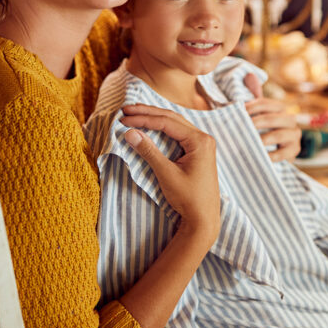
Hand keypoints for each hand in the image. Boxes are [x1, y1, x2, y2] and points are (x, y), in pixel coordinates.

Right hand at [121, 104, 219, 240]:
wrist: (204, 218)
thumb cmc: (188, 198)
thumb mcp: (166, 174)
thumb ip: (149, 151)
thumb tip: (129, 132)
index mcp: (199, 141)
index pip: (167, 122)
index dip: (144, 119)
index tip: (124, 118)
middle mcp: (203, 138)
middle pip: (171, 118)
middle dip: (147, 113)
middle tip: (126, 109)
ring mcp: (202, 144)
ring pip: (175, 124)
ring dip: (154, 118)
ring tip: (135, 113)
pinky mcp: (198, 151)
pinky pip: (178, 133)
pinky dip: (162, 128)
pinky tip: (150, 125)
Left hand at [243, 73, 300, 161]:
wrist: (279, 152)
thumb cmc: (265, 130)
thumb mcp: (259, 114)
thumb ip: (254, 98)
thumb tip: (250, 75)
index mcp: (280, 108)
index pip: (264, 103)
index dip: (250, 107)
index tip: (236, 113)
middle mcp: (290, 119)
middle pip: (271, 118)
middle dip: (254, 123)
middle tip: (239, 129)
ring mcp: (294, 135)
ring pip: (277, 134)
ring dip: (261, 139)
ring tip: (248, 143)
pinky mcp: (294, 150)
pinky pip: (282, 153)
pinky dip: (269, 155)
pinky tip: (258, 157)